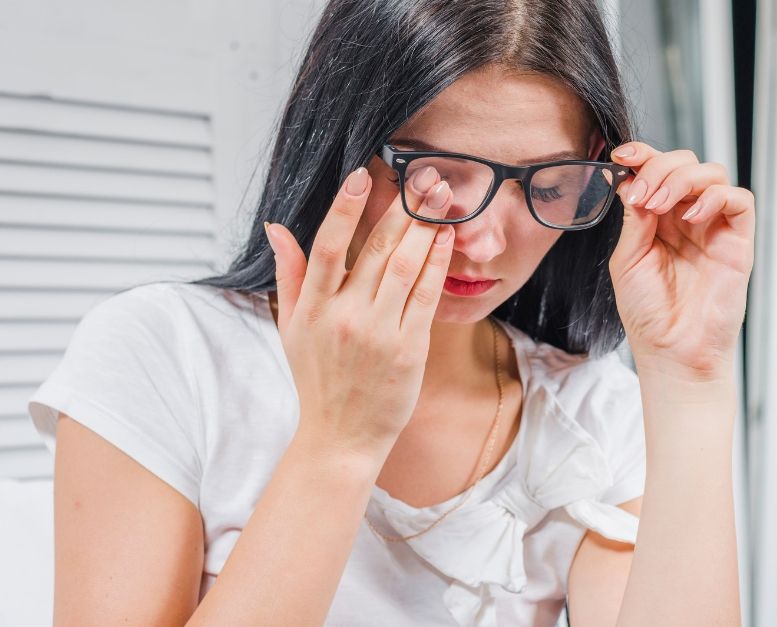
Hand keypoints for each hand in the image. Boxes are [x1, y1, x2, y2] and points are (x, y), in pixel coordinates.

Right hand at [263, 165, 454, 459]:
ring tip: (442, 196)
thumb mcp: (291, 327)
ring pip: (405, 267)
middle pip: (376, 250)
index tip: (364, 176)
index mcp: (312, 308)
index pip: (327, 246)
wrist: (341, 436)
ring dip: (426, 227)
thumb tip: (276, 227)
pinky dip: (436, 264)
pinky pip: (425, 297)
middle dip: (403, 208)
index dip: (346, 209)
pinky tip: (445, 237)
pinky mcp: (409, 349)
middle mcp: (344, 317)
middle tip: (425, 175)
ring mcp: (378, 333)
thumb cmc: (317, 379)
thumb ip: (289, 274)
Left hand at [608, 142, 754, 379]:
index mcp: (658, 219)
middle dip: (660, 168)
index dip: (642, 155)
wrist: (671, 351)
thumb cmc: (648, 314)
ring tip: (661, 204)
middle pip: (685, 163)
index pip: (656, 171)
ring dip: (682, 178)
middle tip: (643, 194)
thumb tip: (634, 181)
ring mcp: (714, 228)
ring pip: (712, 173)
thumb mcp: (627, 259)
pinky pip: (739, 200)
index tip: (622, 155)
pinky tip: (691, 217)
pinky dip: (715, 197)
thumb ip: (633, 220)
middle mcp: (687, 218)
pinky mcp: (738, 242)